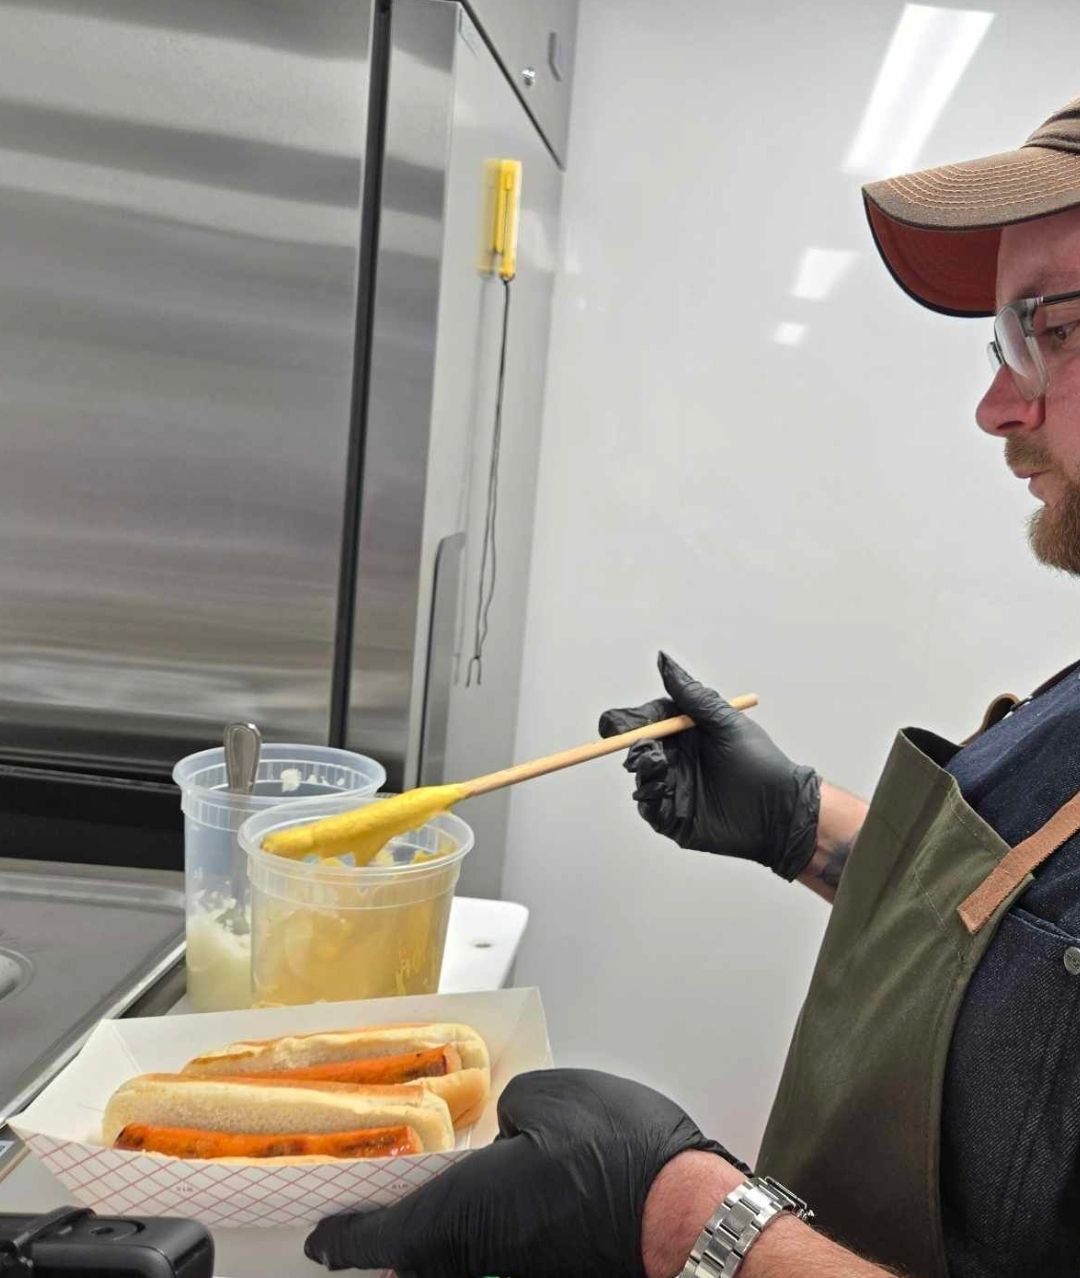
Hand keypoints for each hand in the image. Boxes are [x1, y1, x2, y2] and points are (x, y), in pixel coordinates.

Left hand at [304, 1068, 748, 1277]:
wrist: (685, 1225)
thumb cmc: (613, 1156)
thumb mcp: (547, 1097)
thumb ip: (505, 1113)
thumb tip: (506, 1133)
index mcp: (445, 1221)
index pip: (364, 1241)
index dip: (336, 1237)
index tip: (320, 1237)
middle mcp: (465, 1270)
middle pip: (405, 1271)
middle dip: (390, 1253)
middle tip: (387, 1221)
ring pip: (453, 1272)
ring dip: (441, 1254)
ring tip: (453, 1215)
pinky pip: (495, 1268)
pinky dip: (485, 1253)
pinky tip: (509, 1223)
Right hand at [599, 653, 820, 878]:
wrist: (780, 811)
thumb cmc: (761, 764)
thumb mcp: (726, 723)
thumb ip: (691, 695)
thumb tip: (663, 659)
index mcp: (687, 733)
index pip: (649, 721)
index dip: (630, 721)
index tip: (615, 723)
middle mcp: (677, 759)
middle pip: (639, 748)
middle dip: (634, 745)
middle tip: (641, 747)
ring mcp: (674, 788)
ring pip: (642, 776)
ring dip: (644, 768)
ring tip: (659, 765)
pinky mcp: (674, 818)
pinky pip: (649, 806)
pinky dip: (648, 797)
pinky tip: (661, 790)